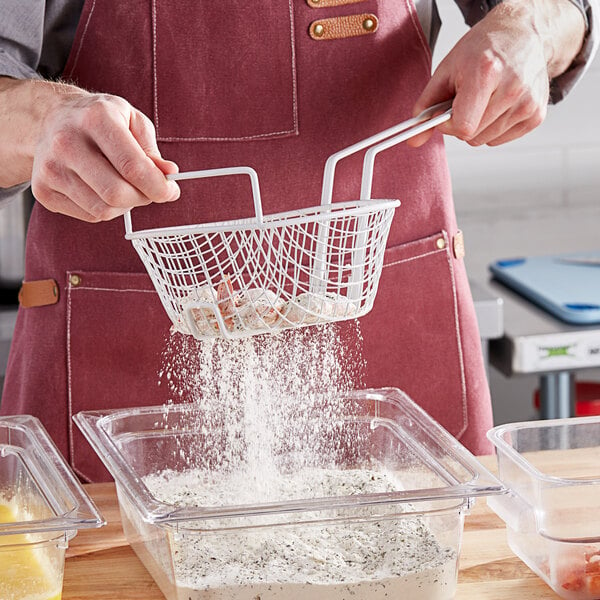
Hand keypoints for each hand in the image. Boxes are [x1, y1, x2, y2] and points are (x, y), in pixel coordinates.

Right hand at [0, 78, 179, 221]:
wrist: (50, 119)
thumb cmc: (97, 120)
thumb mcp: (131, 121)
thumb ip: (151, 150)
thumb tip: (169, 174)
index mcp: (95, 119)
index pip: (133, 167)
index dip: (158, 187)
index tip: (170, 191)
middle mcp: (67, 143)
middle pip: (117, 194)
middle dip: (143, 198)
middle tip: (150, 191)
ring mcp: (51, 169)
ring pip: (104, 210)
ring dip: (125, 206)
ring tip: (124, 186)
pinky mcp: (43, 191)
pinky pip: (89, 215)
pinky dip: (105, 209)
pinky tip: (102, 189)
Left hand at [409, 0, 584, 147]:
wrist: (523, 34)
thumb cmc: (483, 49)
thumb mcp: (446, 71)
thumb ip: (426, 107)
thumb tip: (414, 140)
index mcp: (487, 73)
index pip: (462, 126)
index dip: (447, 125)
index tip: (445, 114)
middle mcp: (512, 89)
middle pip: (472, 136)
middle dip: (461, 124)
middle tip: (466, 99)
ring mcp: (528, 104)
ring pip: (484, 141)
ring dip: (477, 126)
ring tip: (483, 99)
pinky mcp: (536, 115)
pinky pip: (500, 139)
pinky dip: (493, 128)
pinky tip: (497, 105)